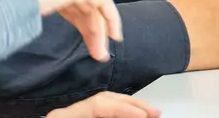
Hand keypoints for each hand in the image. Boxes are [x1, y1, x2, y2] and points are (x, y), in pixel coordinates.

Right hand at [17, 0, 121, 61]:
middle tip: (96, 53)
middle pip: (82, 6)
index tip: (84, 40)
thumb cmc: (5, 1)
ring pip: (93, 7)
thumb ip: (30, 9)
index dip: (78, 21)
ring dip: (98, 31)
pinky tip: (114, 35)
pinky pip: (103, 2)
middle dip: (90, 30)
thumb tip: (21, 22)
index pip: (68, 1)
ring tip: (101, 54)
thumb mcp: (20, 6)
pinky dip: (111, 18)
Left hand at [46, 92, 160, 117]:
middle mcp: (68, 115)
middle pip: (105, 101)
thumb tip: (134, 117)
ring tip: (149, 114)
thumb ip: (104, 116)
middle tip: (155, 113)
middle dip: (132, 106)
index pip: (99, 104)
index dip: (124, 109)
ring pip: (106, 109)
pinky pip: (102, 116)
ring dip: (129, 111)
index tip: (144, 115)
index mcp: (64, 117)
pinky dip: (119, 117)